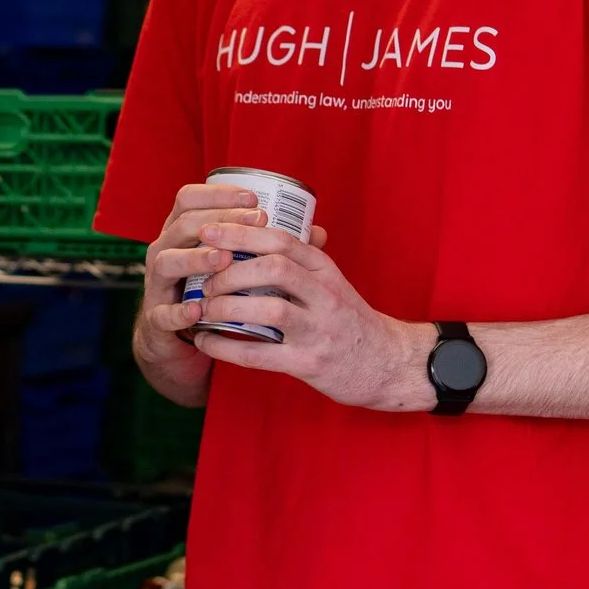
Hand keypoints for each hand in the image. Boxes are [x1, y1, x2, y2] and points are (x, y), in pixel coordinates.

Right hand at [136, 184, 265, 391]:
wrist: (182, 339)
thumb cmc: (217, 292)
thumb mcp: (238, 264)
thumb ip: (271, 247)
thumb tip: (317, 233)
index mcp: (184, 233)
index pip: (190, 199)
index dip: (219, 195)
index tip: (253, 198)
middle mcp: (166, 251)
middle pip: (182, 224)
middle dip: (219, 221)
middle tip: (253, 223)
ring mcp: (158, 284)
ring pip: (167, 262)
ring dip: (195, 258)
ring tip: (224, 259)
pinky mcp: (157, 318)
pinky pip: (163, 313)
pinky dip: (179, 311)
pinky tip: (197, 310)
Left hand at [188, 217, 435, 410]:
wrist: (387, 363)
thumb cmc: (349, 318)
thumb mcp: (332, 281)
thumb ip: (301, 258)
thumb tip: (265, 224)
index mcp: (324, 269)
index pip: (281, 240)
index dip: (240, 233)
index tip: (208, 231)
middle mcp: (324, 295)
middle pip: (272, 269)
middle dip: (230, 271)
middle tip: (204, 279)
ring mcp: (318, 330)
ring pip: (268, 310)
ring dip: (226, 307)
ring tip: (202, 309)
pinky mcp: (309, 363)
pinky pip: (259, 354)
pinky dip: (225, 347)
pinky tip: (205, 341)